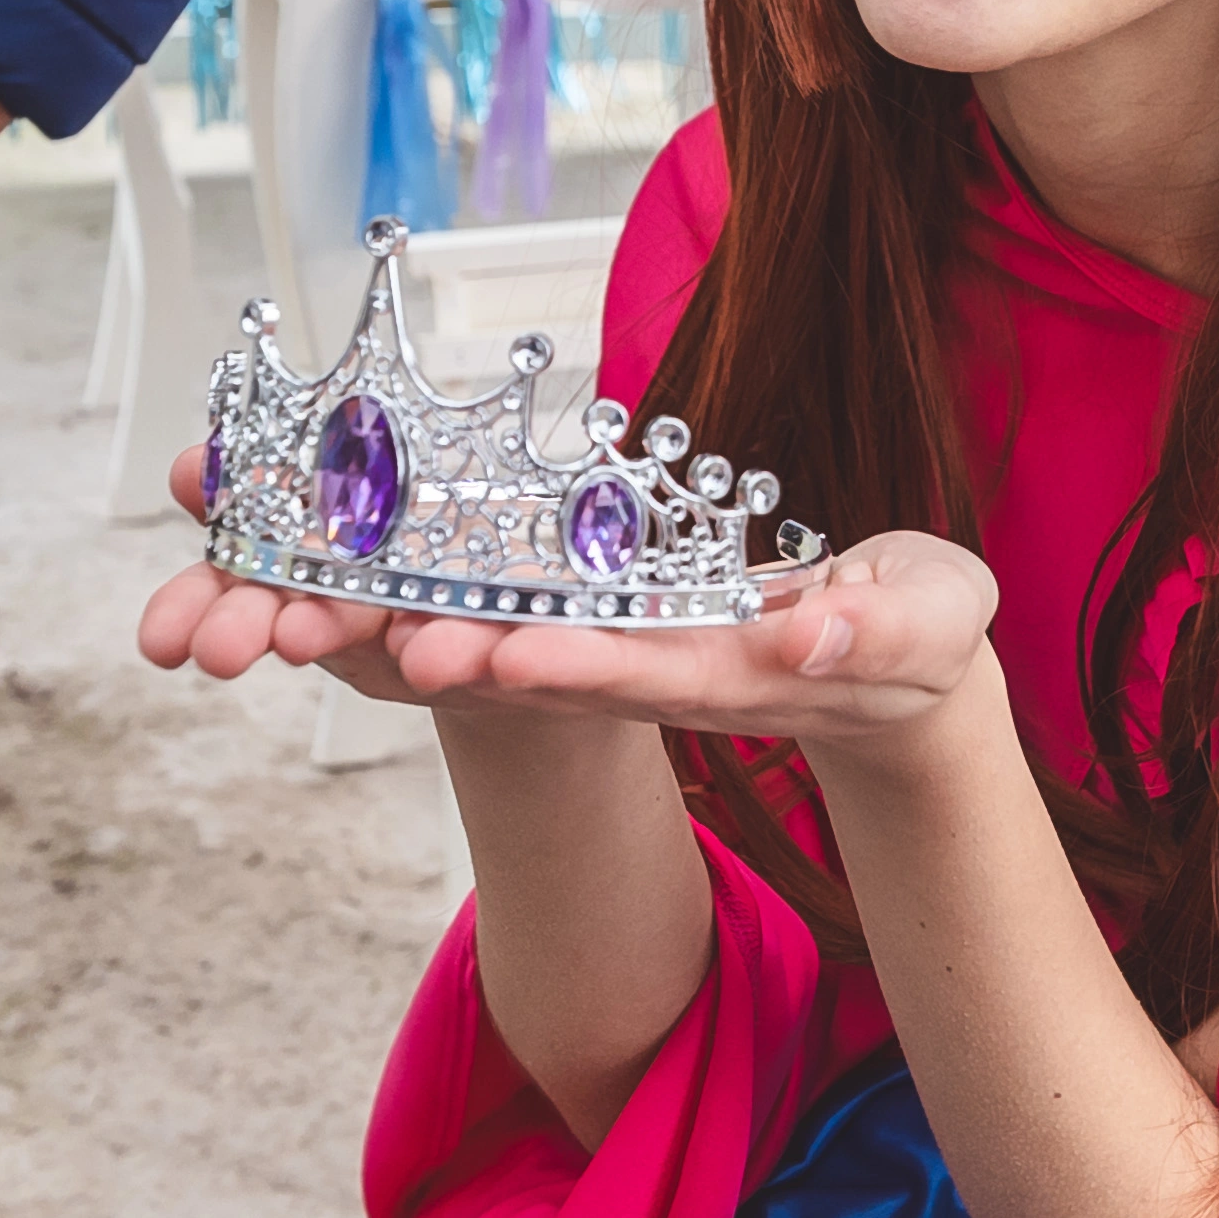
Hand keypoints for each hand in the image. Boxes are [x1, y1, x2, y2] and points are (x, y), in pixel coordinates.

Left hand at [138, 493, 1000, 755]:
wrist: (901, 664)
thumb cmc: (928, 637)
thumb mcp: (925, 628)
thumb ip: (873, 630)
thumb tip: (807, 635)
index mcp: (728, 673)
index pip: (629, 677)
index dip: (553, 667)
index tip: (473, 659)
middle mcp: (653, 665)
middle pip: (532, 663)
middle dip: (433, 649)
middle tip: (333, 638)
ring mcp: (624, 637)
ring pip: (496, 626)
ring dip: (394, 618)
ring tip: (290, 613)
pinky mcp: (607, 600)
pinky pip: (503, 584)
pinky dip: (417, 568)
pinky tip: (331, 541)